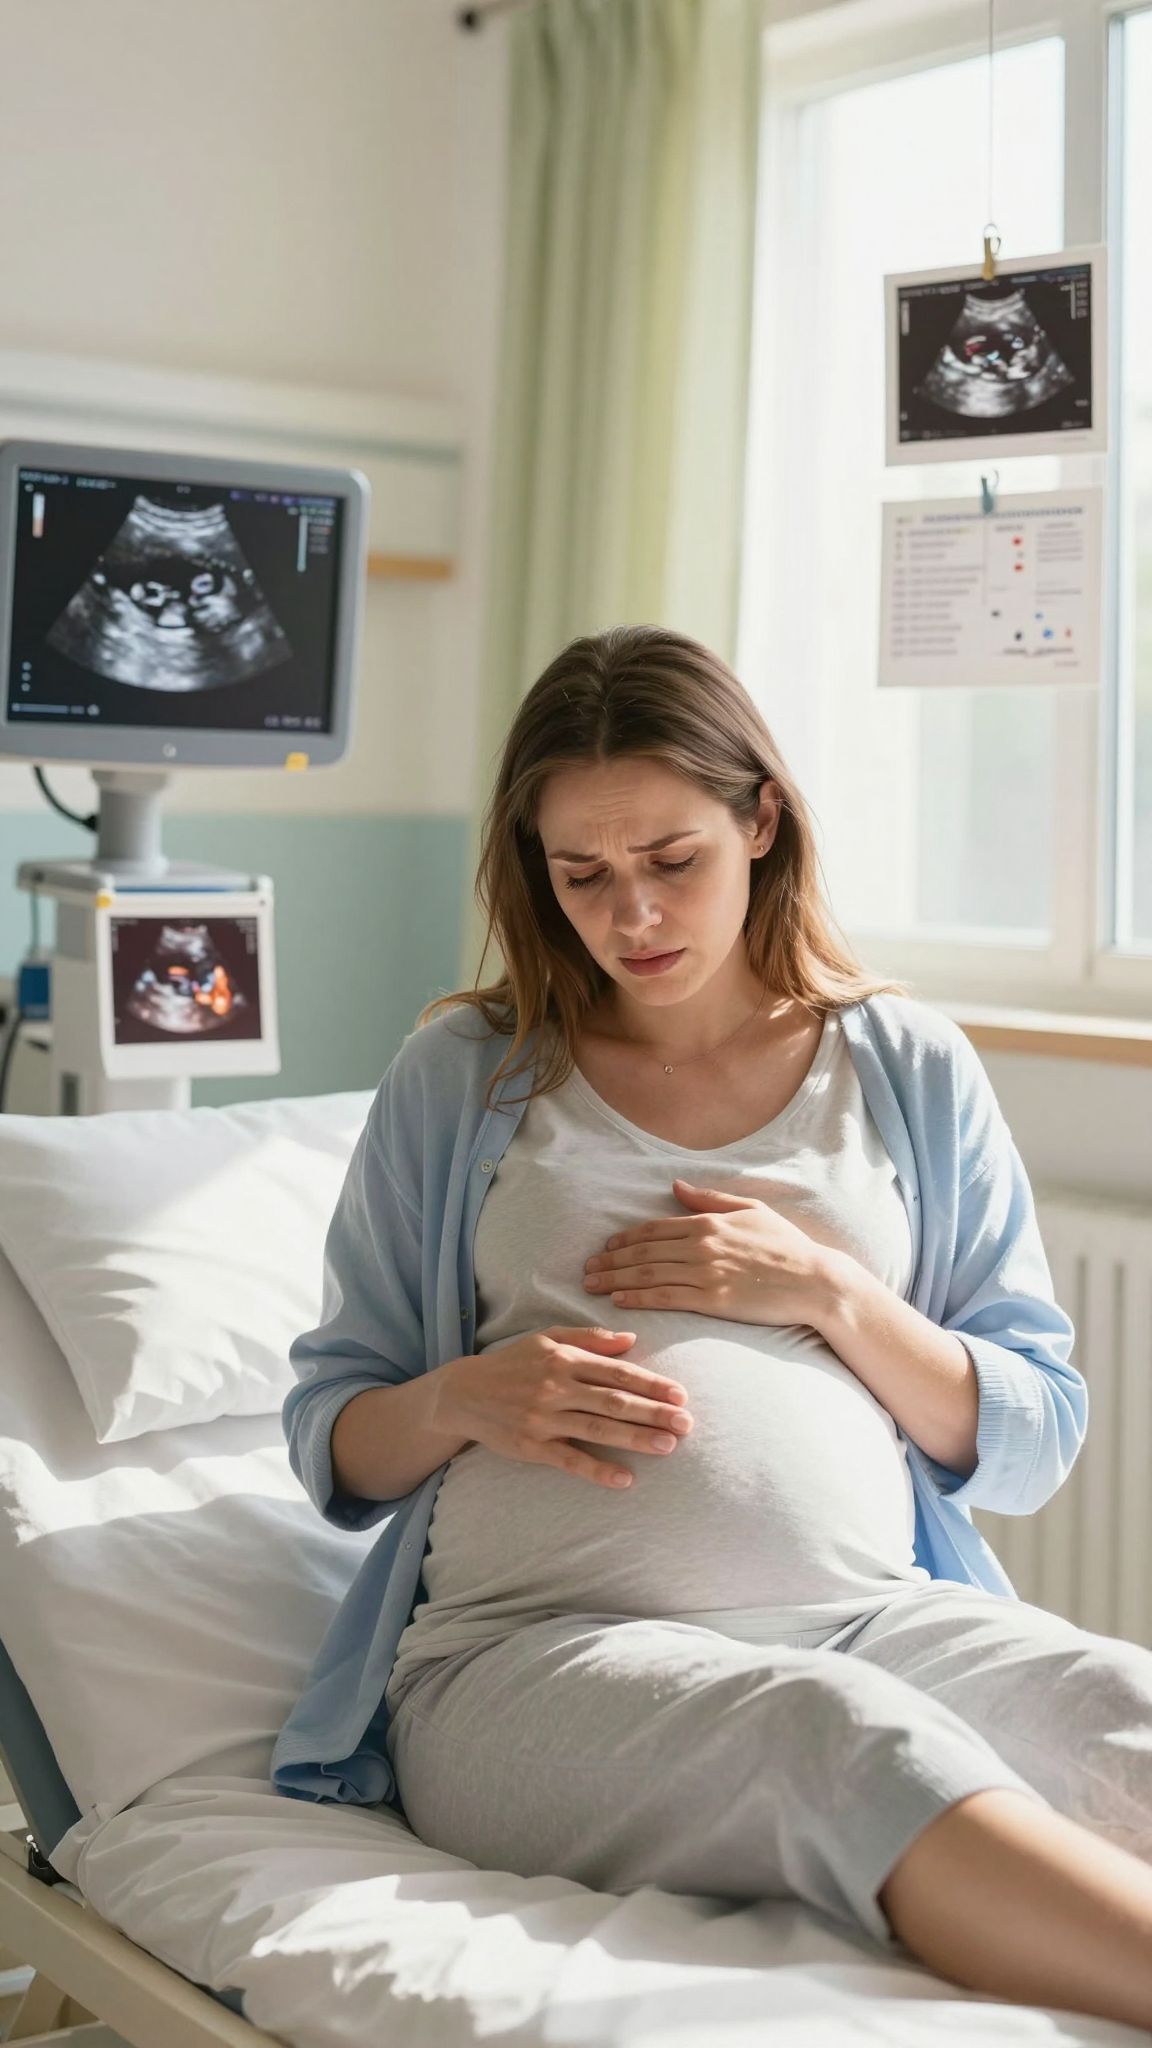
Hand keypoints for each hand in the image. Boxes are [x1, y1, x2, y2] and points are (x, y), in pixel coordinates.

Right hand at [438, 1325, 694, 1488]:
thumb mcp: (547, 1339)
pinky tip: (625, 1479)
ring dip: (635, 1438)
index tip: (680, 1394)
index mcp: (564, 1359)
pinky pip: (570, 1460)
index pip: (616, 1371)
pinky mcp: (532, 1446)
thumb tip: (632, 1339)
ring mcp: (544, 1418)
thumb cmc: (512, 1364)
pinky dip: (598, 1470)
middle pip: (613, 1401)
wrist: (463, 1393)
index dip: (650, 1383)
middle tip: (687, 1423)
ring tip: (668, 1446)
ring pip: (597, 1429)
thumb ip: (590, 1339)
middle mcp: (556, 1387)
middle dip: (653, 1412)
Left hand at [583, 1179, 837, 1326]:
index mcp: (708, 1222)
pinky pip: (667, 1298)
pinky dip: (639, 1298)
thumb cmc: (786, 1245)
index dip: (625, 1239)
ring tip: (592, 1286)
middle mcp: (701, 1245)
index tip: (605, 1247)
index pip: (654, 1229)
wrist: (813, 1280)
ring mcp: (706, 1273)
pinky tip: (619, 1301)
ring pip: (648, 1275)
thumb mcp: (751, 1210)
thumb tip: (676, 1187)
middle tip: (586, 1270)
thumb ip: (710, 1199)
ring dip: (615, 1279)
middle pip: (643, 1253)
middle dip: (610, 1261)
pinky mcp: (713, 1301)